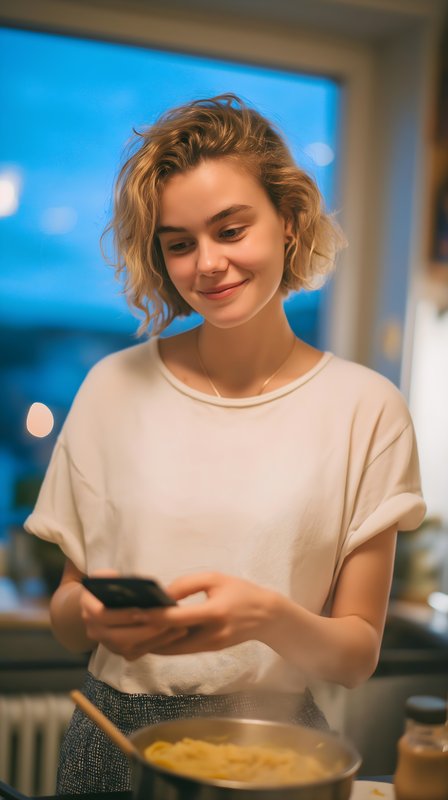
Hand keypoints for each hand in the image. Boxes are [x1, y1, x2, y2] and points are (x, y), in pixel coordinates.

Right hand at [80, 570, 187, 660]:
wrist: (101, 605)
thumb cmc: (108, 587)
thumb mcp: (105, 577)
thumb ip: (109, 577)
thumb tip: (122, 580)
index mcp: (89, 609)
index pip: (102, 616)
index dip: (122, 615)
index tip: (142, 610)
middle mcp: (94, 631)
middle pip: (118, 637)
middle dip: (143, 630)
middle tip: (166, 621)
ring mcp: (108, 645)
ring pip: (131, 648)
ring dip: (155, 639)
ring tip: (177, 626)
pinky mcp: (121, 653)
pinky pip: (140, 653)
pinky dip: (158, 644)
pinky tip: (176, 632)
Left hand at [137, 572, 278, 655]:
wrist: (266, 616)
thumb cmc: (240, 592)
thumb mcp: (215, 578)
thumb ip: (187, 584)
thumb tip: (162, 595)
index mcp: (215, 612)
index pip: (179, 618)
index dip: (155, 617)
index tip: (134, 612)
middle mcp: (211, 634)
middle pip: (171, 639)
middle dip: (146, 635)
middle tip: (123, 628)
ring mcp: (210, 646)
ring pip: (173, 650)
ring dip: (151, 643)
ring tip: (128, 634)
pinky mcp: (208, 650)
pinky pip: (180, 650)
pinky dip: (163, 645)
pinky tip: (146, 638)